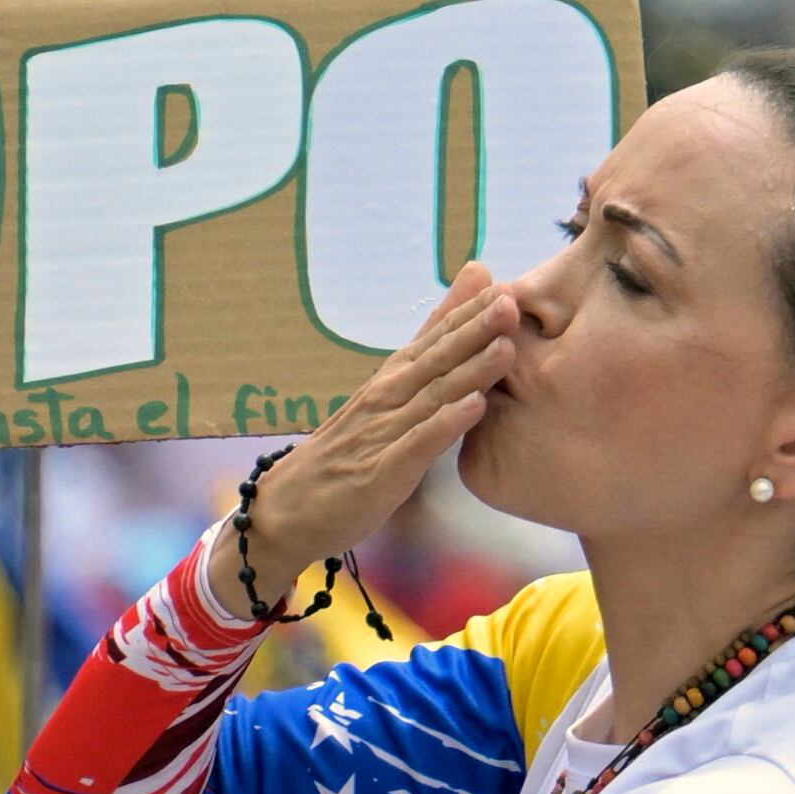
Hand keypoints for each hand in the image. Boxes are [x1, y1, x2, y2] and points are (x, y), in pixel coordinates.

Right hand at [212, 259, 516, 594]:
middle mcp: (386, 399)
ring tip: (505, 346)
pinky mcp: (381, 473)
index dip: (470, 311)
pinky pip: (417, 445)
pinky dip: (445, 424)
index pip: (434, 337)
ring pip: (433, 396)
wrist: (283, 510)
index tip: (506, 283)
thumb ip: (422, 357)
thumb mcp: (383, 398)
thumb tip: (442, 324)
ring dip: (470, 370)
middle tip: (511, 301)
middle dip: (476, 328)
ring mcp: (382, 434)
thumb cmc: (341, 454)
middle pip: (437, 359)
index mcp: (390, 381)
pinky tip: (474, 408)